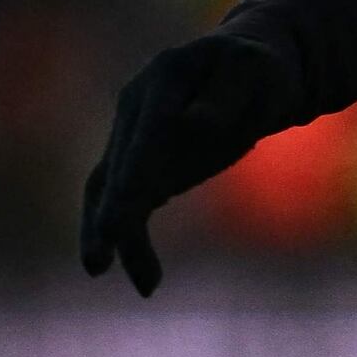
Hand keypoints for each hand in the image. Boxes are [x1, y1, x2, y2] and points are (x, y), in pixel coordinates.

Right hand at [77, 37, 296, 295]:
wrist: (250, 71)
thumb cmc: (258, 71)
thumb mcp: (256, 73)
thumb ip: (226, 97)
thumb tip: (194, 123)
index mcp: (166, 78)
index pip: (145, 132)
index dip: (131, 174)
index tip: (122, 214)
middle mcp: (137, 105)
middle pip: (116, 165)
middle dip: (108, 215)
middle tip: (98, 262)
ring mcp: (133, 134)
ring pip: (108, 189)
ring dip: (113, 237)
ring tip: (144, 285)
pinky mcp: (140, 161)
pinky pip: (127, 203)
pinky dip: (130, 239)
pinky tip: (147, 280)